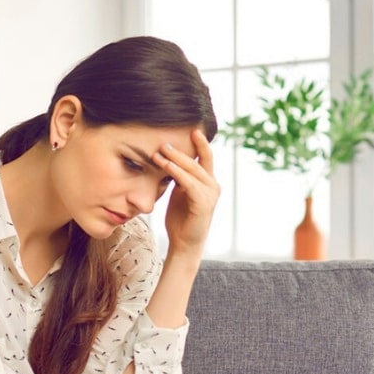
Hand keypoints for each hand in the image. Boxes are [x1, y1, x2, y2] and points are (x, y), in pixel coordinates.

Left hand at [154, 129, 219, 263]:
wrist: (184, 243)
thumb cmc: (180, 219)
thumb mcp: (179, 193)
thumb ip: (179, 178)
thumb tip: (169, 160)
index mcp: (208, 182)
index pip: (205, 157)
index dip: (199, 142)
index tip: (190, 129)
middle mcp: (213, 185)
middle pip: (199, 160)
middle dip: (181, 149)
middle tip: (163, 141)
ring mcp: (210, 194)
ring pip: (193, 170)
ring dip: (175, 159)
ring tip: (160, 151)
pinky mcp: (203, 203)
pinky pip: (189, 183)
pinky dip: (177, 173)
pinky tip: (166, 166)